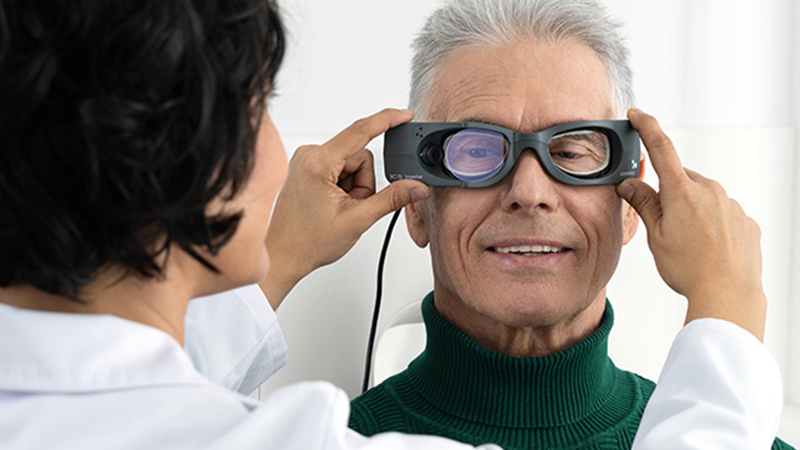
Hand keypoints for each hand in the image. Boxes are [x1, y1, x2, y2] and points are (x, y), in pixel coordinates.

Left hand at [259, 108, 430, 308]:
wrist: (283, 255)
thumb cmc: (307, 241)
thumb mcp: (358, 220)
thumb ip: (392, 199)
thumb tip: (416, 187)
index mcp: (318, 162)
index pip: (360, 131)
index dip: (387, 120)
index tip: (404, 114)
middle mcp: (309, 155)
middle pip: (360, 155)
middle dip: (364, 183)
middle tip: (352, 207)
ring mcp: (306, 160)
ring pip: (352, 163)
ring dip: (355, 187)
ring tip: (340, 208)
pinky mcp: (307, 167)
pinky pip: (340, 167)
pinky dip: (344, 186)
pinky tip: (332, 204)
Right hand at [616, 109, 765, 340]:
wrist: (728, 294)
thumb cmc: (689, 269)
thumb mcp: (655, 236)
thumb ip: (644, 205)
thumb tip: (629, 185)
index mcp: (681, 192)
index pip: (661, 148)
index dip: (647, 127)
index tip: (638, 115)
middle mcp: (709, 191)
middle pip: (682, 181)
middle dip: (671, 195)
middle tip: (664, 226)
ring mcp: (731, 205)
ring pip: (703, 199)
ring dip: (693, 213)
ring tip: (689, 245)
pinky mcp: (746, 222)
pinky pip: (723, 215)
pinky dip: (712, 226)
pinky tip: (708, 250)